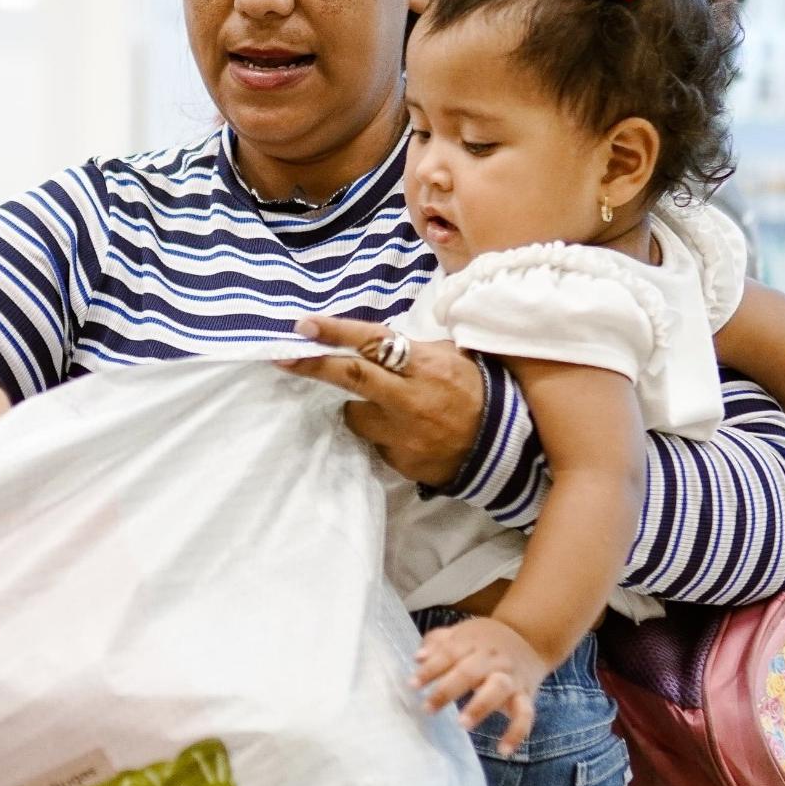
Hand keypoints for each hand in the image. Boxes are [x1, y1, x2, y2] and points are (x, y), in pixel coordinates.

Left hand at [279, 315, 484, 487]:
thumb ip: (414, 348)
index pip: (372, 342)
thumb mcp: (453, 357)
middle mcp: (410, 398)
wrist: (502, 446)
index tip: (303, 325)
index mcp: (424, 365)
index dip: (335, 332)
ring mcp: (403, 433)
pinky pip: (376, 443)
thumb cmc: (476, 390)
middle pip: (350, 377)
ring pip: (356, 416)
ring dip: (359, 409)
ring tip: (388, 409)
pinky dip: (381, 435)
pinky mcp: (400, 461)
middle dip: (313, 365)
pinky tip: (405, 434)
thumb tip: (375, 339)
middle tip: (282, 356)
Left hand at [412, 616, 552, 754]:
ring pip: (498, 689)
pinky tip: (503, 751)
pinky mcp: (526, 695)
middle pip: (470, 671)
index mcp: (472, 643)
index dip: (430, 669)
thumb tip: (417, 657)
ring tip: (462, 724)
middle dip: (448, 690)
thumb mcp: (460, 634)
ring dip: (480, 706)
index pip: (449, 653)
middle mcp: (492, 659)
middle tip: (427, 709)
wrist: (529, 635)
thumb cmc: (483, 642)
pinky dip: (517, 733)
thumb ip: (438, 644)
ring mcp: (510, 677)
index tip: (412, 685)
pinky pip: (525, 715)